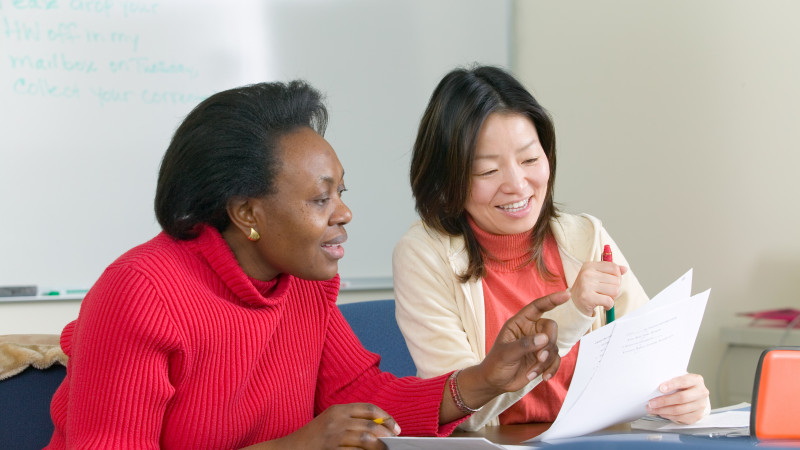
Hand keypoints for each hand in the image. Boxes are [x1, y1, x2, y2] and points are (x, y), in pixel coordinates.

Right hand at [258, 403, 398, 449]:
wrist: (291, 449)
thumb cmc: (314, 437)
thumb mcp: (331, 421)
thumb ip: (352, 420)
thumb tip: (381, 426)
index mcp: (338, 409)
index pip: (369, 409)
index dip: (386, 417)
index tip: (396, 428)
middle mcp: (337, 420)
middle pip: (371, 425)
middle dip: (386, 434)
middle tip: (393, 442)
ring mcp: (334, 436)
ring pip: (366, 440)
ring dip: (379, 447)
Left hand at [479, 290, 570, 392]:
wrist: (496, 382)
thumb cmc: (496, 363)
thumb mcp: (506, 353)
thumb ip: (525, 344)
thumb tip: (544, 338)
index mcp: (520, 323)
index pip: (537, 307)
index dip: (552, 300)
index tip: (566, 295)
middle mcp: (531, 331)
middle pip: (551, 328)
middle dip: (548, 344)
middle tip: (540, 358)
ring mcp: (538, 345)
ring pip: (554, 347)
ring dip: (546, 361)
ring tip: (532, 372)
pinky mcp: (543, 358)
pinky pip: (555, 360)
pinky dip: (551, 369)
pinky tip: (543, 377)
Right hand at [569, 261, 627, 315]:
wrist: (573, 306)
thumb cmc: (586, 291)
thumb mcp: (597, 277)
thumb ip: (610, 272)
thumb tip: (624, 269)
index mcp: (589, 266)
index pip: (614, 268)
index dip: (616, 277)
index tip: (609, 283)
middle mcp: (586, 273)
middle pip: (616, 280)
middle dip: (614, 289)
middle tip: (604, 293)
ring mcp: (586, 285)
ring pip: (615, 290)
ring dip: (612, 297)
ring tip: (603, 298)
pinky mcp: (587, 297)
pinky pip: (609, 301)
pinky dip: (609, 305)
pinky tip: (603, 305)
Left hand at [647, 373, 709, 423]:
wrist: (696, 395)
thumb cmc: (685, 385)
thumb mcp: (680, 378)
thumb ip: (671, 380)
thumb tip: (655, 386)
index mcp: (696, 380)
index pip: (684, 382)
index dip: (672, 385)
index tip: (660, 388)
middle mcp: (701, 393)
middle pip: (681, 398)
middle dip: (664, 401)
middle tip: (652, 403)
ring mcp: (700, 405)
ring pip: (680, 410)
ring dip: (663, 410)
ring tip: (653, 409)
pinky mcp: (697, 415)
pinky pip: (681, 418)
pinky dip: (669, 416)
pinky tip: (661, 413)